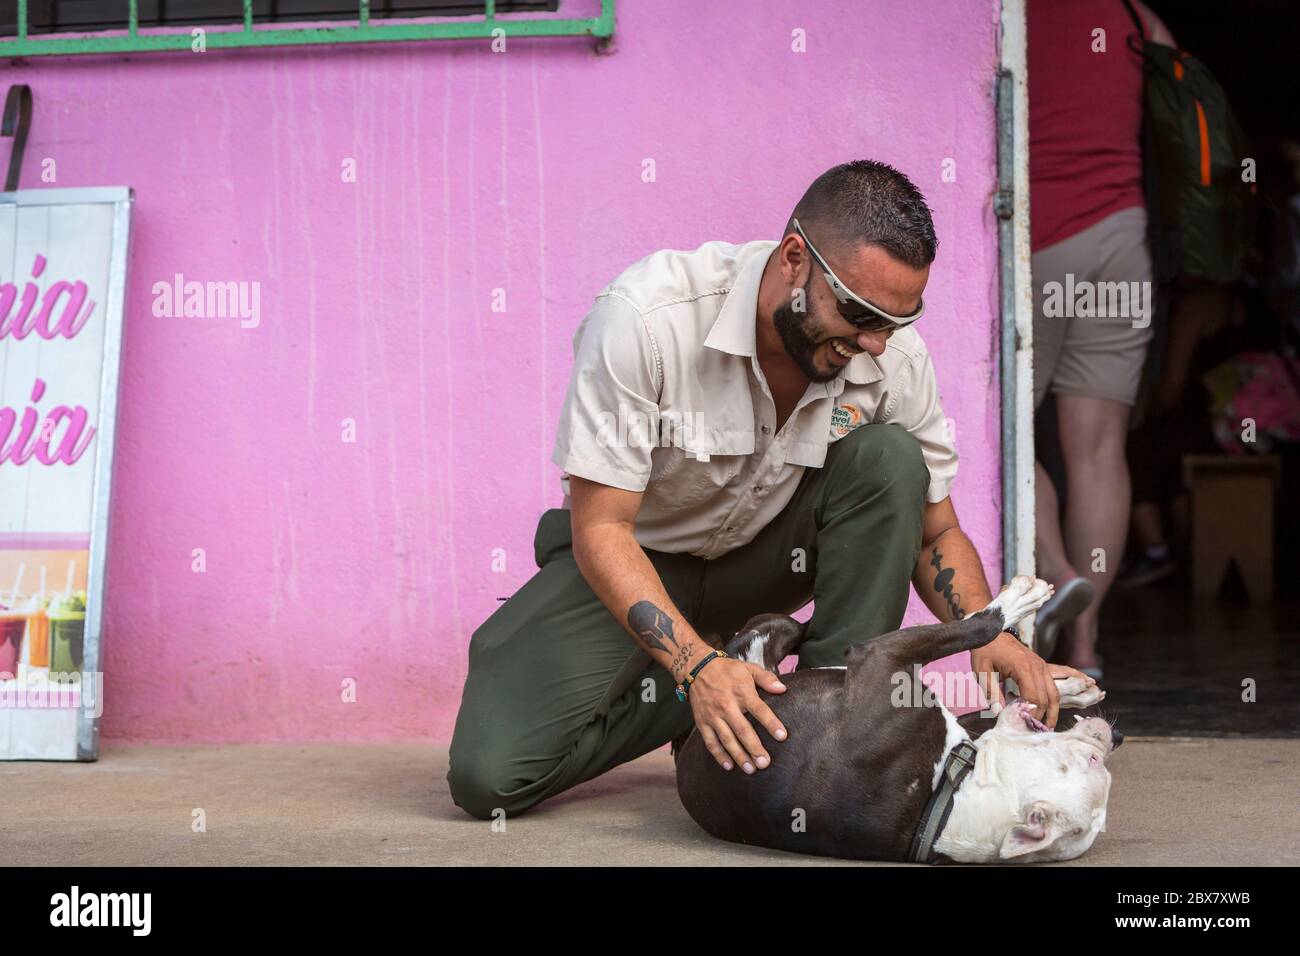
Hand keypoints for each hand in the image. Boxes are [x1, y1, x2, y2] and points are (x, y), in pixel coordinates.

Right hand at [687, 657, 787, 772]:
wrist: (697, 668)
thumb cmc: (727, 670)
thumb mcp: (748, 668)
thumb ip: (766, 679)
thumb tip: (783, 689)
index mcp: (741, 692)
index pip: (759, 710)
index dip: (771, 723)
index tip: (782, 736)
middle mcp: (727, 705)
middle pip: (742, 730)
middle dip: (754, 748)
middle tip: (765, 763)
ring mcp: (713, 715)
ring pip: (727, 739)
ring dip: (739, 755)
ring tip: (750, 769)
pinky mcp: (702, 722)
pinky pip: (710, 742)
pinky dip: (719, 755)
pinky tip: (729, 766)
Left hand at [971, 633, 1092, 728]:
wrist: (990, 631)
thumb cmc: (985, 649)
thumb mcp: (982, 671)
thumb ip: (991, 692)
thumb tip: (999, 712)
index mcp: (1023, 668)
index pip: (1034, 698)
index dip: (1031, 714)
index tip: (1025, 725)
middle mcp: (1038, 667)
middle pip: (1046, 698)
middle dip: (1042, 717)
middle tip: (1035, 731)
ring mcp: (1042, 666)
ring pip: (1054, 693)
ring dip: (1053, 711)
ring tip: (1048, 726)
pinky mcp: (1042, 666)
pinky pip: (1060, 678)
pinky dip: (1072, 683)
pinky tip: (1087, 686)